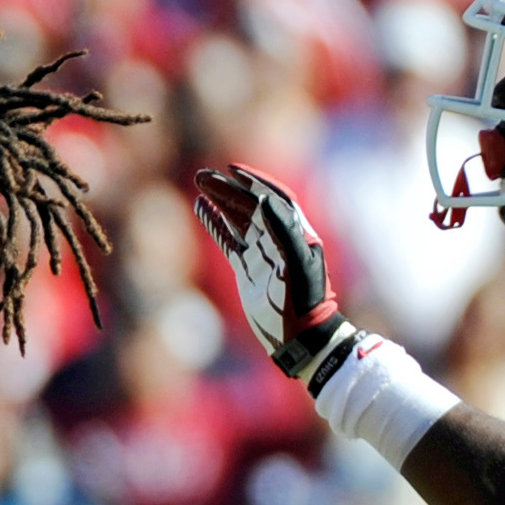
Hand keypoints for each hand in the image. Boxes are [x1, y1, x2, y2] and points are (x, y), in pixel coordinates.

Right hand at [192, 164, 352, 379]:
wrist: (300, 335)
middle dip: (227, 188)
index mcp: (294, 232)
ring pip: (236, 219)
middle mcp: (277, 238)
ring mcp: (260, 253)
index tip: (232, 169)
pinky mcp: (246, 269)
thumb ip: (284, 230)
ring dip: (219, 201)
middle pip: (249, 204)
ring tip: (200, 186)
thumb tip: (263, 200)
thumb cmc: (305, 300)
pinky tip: (201, 210)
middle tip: (202, 175)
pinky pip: (228, 240)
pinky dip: (215, 224)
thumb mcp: (299, 263)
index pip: (272, 198)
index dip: (253, 181)